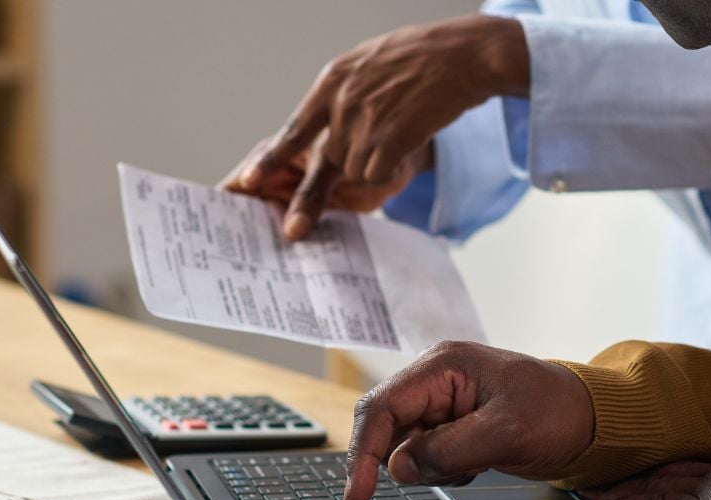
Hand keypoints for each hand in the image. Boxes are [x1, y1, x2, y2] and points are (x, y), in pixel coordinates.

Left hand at [228, 14, 528, 239]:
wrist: (463, 56)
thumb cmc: (423, 59)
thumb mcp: (369, 66)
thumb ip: (346, 97)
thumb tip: (332, 130)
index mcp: (332, 83)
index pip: (293, 129)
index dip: (270, 160)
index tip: (247, 182)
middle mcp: (341, 103)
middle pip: (324, 163)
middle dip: (317, 195)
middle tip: (293, 231)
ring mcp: (364, 122)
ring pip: (355, 171)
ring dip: (376, 164)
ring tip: (402, 130)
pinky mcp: (388, 139)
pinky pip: (379, 175)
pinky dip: (393, 168)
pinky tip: (410, 140)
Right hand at [342, 341, 593, 499]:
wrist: (590, 419)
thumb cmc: (557, 410)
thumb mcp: (507, 431)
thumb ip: (449, 449)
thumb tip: (401, 466)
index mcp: (443, 365)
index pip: (383, 406)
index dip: (364, 450)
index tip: (359, 492)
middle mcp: (435, 380)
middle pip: (385, 426)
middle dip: (402, 461)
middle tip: (433, 479)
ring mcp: (442, 403)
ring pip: (405, 446)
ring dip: (430, 467)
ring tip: (475, 462)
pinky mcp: (451, 425)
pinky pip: (427, 455)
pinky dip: (443, 469)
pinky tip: (477, 464)